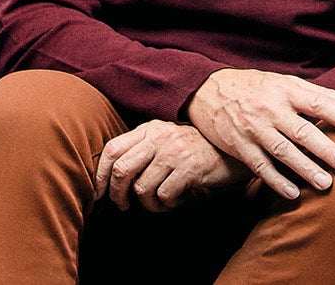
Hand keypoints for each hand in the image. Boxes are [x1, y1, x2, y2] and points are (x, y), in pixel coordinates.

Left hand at [94, 120, 244, 211]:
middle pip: (122, 170)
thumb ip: (141, 150)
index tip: (100, 193)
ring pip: (141, 189)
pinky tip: (179, 199)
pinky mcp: (189, 168)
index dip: (100, 175)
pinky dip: (167, 205)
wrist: (234, 154)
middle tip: (123, 206)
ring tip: (161, 203)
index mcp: (150, 129)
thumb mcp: (167, 142)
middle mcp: (160, 136)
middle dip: (117, 195)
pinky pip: (163, 197)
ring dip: (148, 204)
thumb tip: (108, 178)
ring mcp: (175, 152)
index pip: (112, 149)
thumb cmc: (196, 152)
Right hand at [186, 69, 334, 200]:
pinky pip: (260, 166)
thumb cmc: (257, 87)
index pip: (319, 103)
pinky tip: (293, 193)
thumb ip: (323, 94)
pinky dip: (276, 181)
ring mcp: (254, 129)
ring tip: (326, 184)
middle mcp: (271, 110)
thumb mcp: (287, 83)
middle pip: (302, 132)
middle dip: (326, 150)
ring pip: (282, 152)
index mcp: (287, 91)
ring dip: (305, 169)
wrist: (207, 92)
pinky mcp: (239, 146)